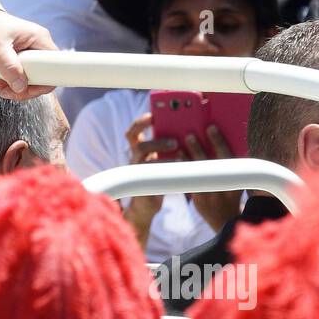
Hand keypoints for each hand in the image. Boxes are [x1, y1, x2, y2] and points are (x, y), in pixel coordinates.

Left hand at [0, 10, 55, 100]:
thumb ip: (9, 67)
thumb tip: (20, 87)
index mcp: (39, 38)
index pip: (53, 67)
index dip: (42, 83)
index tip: (24, 90)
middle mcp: (36, 44)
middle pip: (42, 75)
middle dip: (24, 88)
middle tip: (6, 91)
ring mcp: (27, 50)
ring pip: (30, 77)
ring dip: (15, 87)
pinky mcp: (17, 56)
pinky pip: (20, 74)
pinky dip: (10, 82)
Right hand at [121, 110, 175, 240]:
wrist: (146, 204)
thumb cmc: (155, 177)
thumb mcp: (157, 159)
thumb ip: (164, 146)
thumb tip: (185, 131)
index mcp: (138, 150)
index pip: (132, 132)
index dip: (140, 122)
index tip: (152, 115)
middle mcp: (135, 159)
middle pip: (137, 143)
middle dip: (156, 140)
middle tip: (174, 141)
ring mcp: (137, 172)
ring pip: (145, 159)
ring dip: (162, 153)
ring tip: (179, 154)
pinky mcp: (143, 185)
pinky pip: (154, 176)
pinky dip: (168, 170)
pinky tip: (181, 168)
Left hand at [184, 124, 242, 233]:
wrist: (226, 220)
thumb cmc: (230, 194)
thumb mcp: (237, 180)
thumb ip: (231, 165)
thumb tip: (221, 140)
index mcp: (237, 176)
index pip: (228, 155)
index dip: (219, 141)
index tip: (210, 127)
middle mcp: (224, 185)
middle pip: (210, 163)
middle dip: (200, 149)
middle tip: (189, 135)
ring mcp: (211, 193)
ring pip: (198, 173)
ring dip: (188, 158)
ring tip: (180, 146)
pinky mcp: (200, 200)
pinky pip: (189, 183)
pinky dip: (183, 172)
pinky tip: (178, 161)